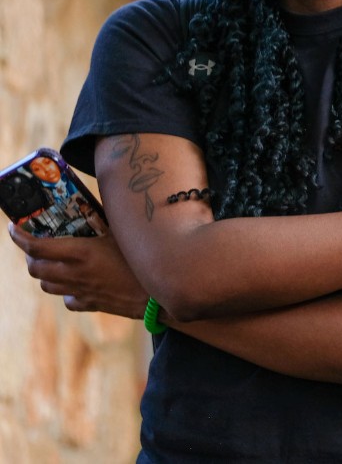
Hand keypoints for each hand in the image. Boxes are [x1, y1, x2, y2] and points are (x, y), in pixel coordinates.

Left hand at [7, 223, 149, 317]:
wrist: (159, 296)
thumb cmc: (145, 259)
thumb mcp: (124, 234)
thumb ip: (105, 222)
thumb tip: (92, 205)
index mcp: (82, 253)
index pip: (37, 247)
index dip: (20, 237)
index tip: (13, 228)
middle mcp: (75, 274)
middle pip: (35, 269)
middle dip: (30, 256)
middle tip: (37, 245)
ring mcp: (81, 291)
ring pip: (46, 285)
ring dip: (44, 272)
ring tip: (54, 262)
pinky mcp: (91, 304)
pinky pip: (68, 299)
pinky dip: (66, 290)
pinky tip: (77, 282)